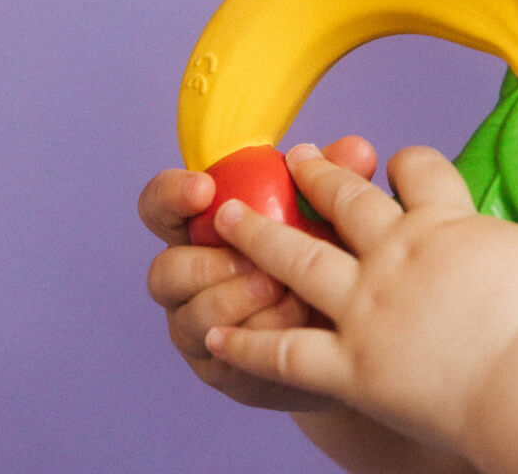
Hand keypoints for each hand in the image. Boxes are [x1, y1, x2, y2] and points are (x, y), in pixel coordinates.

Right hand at [138, 136, 375, 411]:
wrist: (350, 333)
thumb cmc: (329, 255)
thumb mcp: (333, 211)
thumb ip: (339, 179)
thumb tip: (356, 150)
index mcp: (203, 224)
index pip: (161, 203)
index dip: (173, 194)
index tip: (205, 189)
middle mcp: (190, 276)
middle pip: (165, 270)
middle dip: (208, 264)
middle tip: (253, 259)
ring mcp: (199, 326)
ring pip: (195, 315)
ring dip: (240, 300)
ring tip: (287, 289)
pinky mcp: (221, 367)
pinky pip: (226, 354)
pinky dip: (262, 334)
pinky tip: (297, 321)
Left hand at [203, 144, 517, 452]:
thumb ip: (509, 246)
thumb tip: (516, 252)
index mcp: (446, 223)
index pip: (419, 171)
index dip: (405, 162)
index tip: (397, 161)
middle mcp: (398, 252)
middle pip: (347, 199)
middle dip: (319, 176)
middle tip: (296, 155)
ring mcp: (369, 306)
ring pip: (299, 258)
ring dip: (259, 234)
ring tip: (227, 216)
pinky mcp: (355, 364)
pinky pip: (288, 352)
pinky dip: (249, 345)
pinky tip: (218, 336)